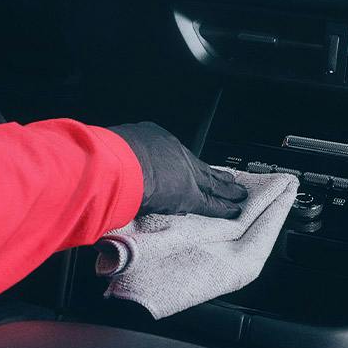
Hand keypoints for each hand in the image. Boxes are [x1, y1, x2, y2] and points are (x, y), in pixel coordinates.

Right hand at [109, 122, 246, 218]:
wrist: (119, 164)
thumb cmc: (110, 155)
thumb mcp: (114, 147)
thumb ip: (120, 158)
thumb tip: (114, 164)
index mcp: (154, 138)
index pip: (175, 154)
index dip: (186, 164)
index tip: (191, 167)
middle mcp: (174, 152)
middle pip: (199, 166)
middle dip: (215, 174)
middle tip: (229, 178)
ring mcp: (185, 172)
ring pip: (211, 182)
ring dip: (225, 189)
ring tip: (237, 193)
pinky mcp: (189, 196)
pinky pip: (211, 204)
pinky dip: (223, 207)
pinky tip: (233, 210)